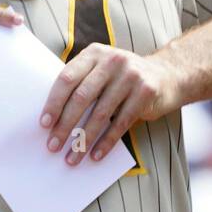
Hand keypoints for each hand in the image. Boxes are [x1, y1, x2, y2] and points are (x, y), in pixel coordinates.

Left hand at [40, 45, 182, 164]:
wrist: (167, 74)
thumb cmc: (123, 78)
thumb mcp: (101, 70)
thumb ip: (81, 83)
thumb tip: (51, 118)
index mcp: (94, 53)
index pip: (67, 78)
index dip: (54, 102)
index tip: (44, 124)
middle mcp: (111, 60)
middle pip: (82, 97)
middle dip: (65, 125)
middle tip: (53, 146)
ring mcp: (130, 75)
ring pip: (101, 114)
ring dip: (84, 139)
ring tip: (72, 157)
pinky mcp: (145, 91)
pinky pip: (121, 123)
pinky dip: (106, 142)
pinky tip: (95, 155)